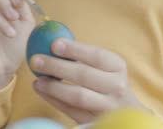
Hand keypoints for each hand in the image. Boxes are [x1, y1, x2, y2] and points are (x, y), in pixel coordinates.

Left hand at [30, 40, 145, 123]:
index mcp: (118, 66)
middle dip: (57, 66)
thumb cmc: (108, 81)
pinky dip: (55, 100)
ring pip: (78, 96)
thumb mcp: (106, 66)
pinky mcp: (96, 122)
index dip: (75, 49)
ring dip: (54, 87)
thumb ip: (83, 55)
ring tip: (37, 80)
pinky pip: (72, 111)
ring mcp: (108, 107)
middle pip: (84, 75)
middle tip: (36, 60)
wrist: (126, 111)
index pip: (97, 55)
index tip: (54, 44)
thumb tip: (52, 41)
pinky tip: (42, 91)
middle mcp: (117, 86)